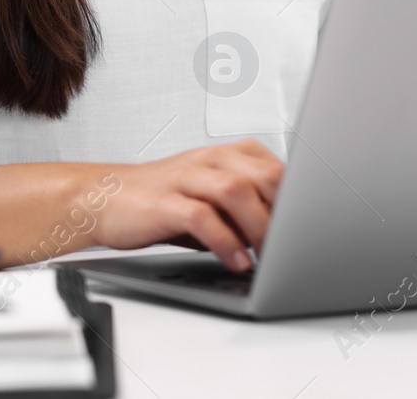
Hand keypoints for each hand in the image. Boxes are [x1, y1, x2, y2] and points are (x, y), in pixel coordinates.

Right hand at [94, 140, 282, 271]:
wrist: (104, 198)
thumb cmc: (164, 200)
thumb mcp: (213, 198)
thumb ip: (247, 209)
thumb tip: (288, 236)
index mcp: (229, 155)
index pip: (278, 170)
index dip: (300, 200)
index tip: (312, 229)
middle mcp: (211, 159)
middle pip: (263, 176)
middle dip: (285, 213)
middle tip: (295, 246)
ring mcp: (186, 176)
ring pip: (235, 191)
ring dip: (258, 227)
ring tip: (270, 256)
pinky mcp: (164, 201)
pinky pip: (201, 217)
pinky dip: (224, 242)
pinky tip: (237, 261)